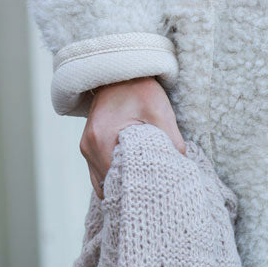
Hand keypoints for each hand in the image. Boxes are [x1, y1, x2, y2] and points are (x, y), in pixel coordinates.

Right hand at [80, 77, 185, 197]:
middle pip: (108, 187)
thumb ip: (173, 143)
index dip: (135, 194)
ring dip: (120, 187)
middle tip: (151, 196)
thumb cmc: (140, 89)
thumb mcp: (161, 113)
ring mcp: (86, 148)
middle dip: (128, 194)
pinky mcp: (89, 146)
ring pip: (103, 183)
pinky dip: (115, 178)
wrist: (120, 70)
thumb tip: (181, 169)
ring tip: (142, 188)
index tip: (153, 196)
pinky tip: (132, 177)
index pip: (116, 184)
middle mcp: (89, 147)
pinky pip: (100, 173)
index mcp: (102, 140)